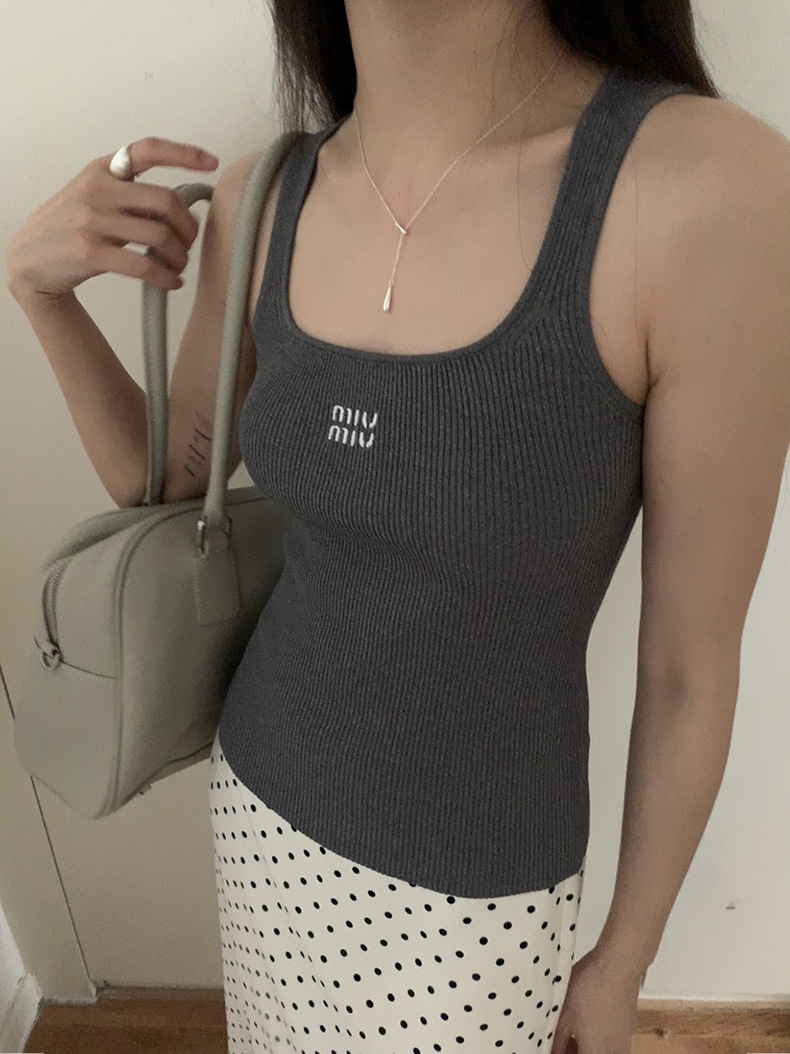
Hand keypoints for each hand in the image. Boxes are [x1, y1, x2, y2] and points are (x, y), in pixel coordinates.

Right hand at [6, 136, 218, 304]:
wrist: (30, 258)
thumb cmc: (72, 226)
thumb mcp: (94, 193)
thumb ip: (130, 191)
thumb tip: (183, 207)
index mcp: (103, 169)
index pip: (148, 150)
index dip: (184, 154)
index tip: (212, 163)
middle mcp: (98, 189)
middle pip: (166, 202)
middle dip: (189, 226)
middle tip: (190, 243)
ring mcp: (93, 220)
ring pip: (160, 236)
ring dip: (180, 256)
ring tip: (179, 266)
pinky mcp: (91, 253)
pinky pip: (144, 266)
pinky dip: (166, 277)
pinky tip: (172, 282)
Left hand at [550, 946, 642, 1053]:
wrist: (618, 965)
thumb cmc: (590, 989)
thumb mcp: (563, 1016)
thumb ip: (556, 1041)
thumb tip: (550, 1050)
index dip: (559, 1052)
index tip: (551, 1045)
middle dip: (571, 1049)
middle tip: (556, 1038)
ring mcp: (625, 1042)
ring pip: (598, 1050)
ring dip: (582, 1044)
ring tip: (567, 1027)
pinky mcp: (628, 1027)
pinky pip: (609, 1040)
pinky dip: (595, 1036)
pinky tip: (584, 1018)